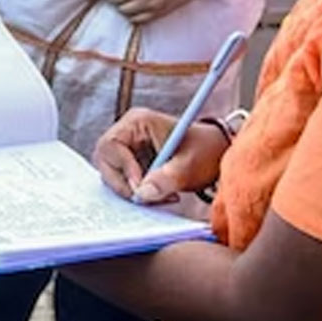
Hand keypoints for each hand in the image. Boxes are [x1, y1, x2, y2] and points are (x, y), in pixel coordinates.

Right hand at [93, 107, 227, 203]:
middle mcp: (127, 132)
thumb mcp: (189, 165)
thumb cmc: (205, 151)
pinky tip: (158, 195)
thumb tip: (142, 194)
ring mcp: (127, 148)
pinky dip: (137, 193)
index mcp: (137, 121)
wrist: (216, 154)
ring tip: (160, 196)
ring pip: (111, 174)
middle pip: (105, 161)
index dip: (123, 168)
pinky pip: (122, 181)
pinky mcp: (130, 163)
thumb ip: (167, 178)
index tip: (140, 187)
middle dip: (124, 184)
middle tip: (147, 198)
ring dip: (131, 191)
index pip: (111, 145)